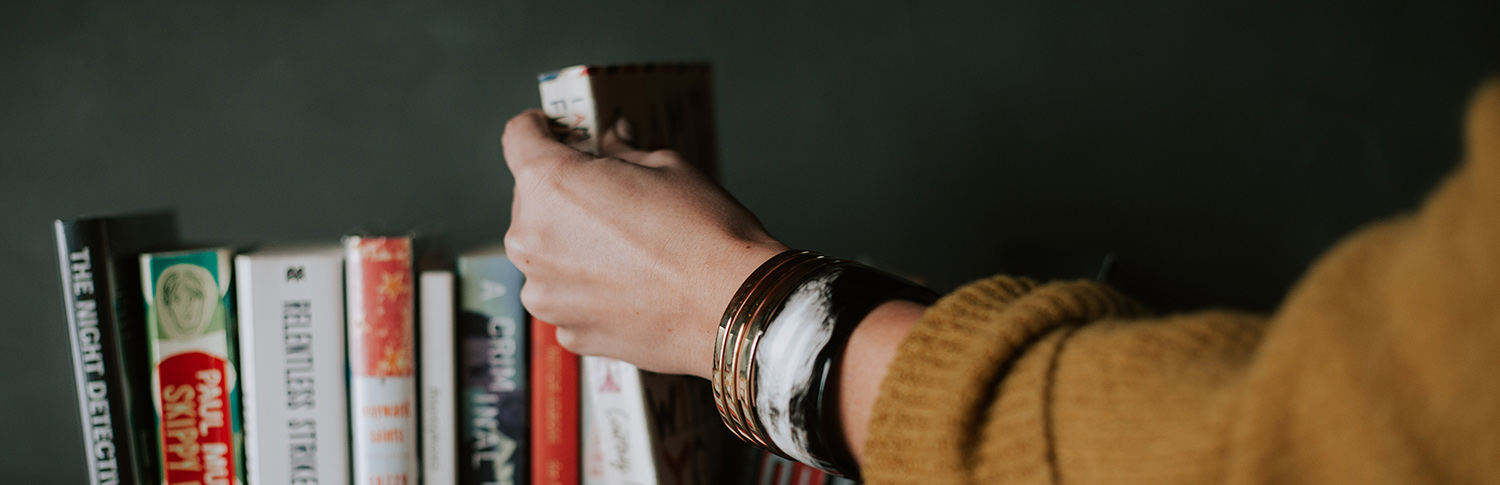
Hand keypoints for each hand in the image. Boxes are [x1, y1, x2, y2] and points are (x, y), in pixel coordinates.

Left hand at [501, 110, 787, 377]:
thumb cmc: (704, 233)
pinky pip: (566, 297)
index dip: (538, 128)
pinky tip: (631, 287)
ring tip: (627, 251)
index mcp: (550, 184)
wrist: (732, 308)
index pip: (518, 137)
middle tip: (611, 198)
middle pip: (532, 200)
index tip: (554, 131)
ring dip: (572, 246)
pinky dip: (588, 288)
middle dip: (564, 194)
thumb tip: (613, 140)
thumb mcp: (667, 167)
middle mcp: (531, 239)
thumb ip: (623, 153)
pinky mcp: (567, 330)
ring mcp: (545, 292)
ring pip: (546, 254)